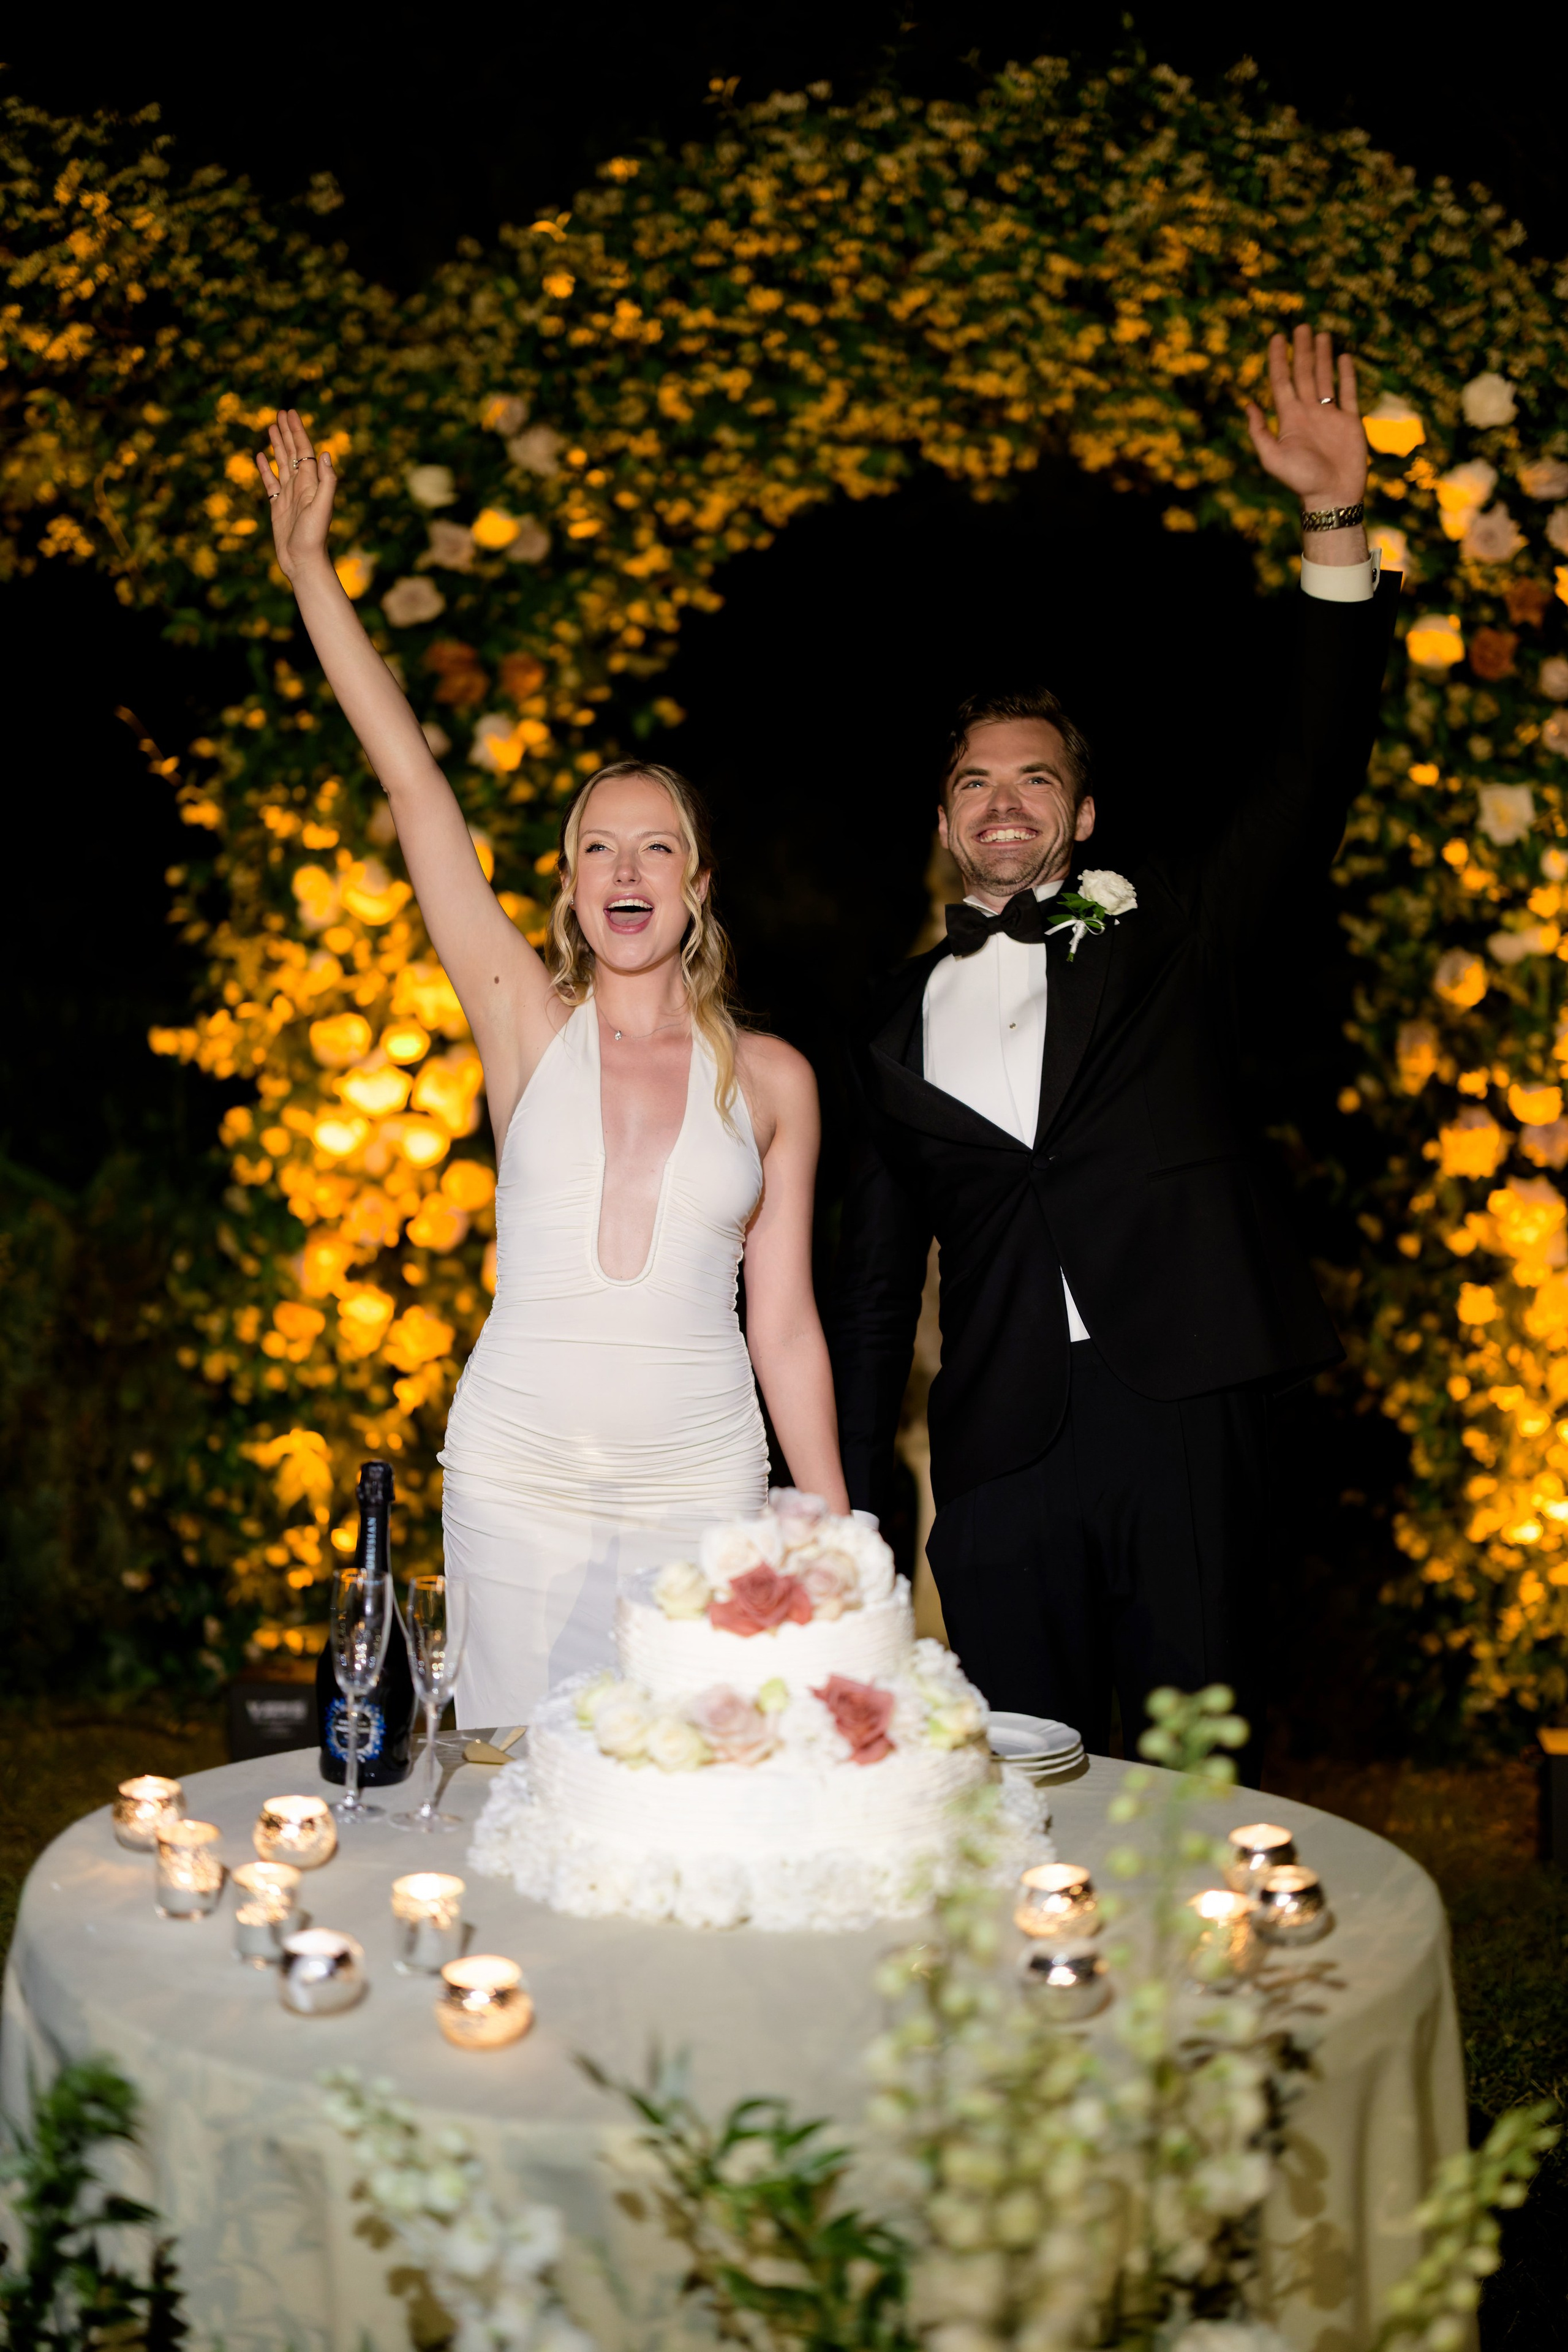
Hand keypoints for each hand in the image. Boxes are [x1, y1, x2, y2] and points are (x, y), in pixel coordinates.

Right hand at [255, 408, 336, 579]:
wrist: (303, 562)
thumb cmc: (314, 538)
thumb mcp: (323, 508)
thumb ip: (327, 481)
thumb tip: (325, 453)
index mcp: (311, 483)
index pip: (304, 450)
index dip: (297, 431)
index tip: (290, 413)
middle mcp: (301, 486)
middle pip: (293, 453)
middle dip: (287, 432)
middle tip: (281, 412)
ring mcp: (289, 496)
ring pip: (282, 463)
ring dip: (277, 445)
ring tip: (271, 427)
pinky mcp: (278, 507)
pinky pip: (270, 482)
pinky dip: (265, 468)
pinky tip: (260, 456)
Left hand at [1245, 326, 1365, 508]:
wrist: (1331, 496)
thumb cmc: (1301, 481)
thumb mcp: (1272, 458)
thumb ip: (1259, 431)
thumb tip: (1247, 404)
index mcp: (1289, 419)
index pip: (1282, 381)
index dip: (1278, 359)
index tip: (1276, 338)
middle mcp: (1308, 413)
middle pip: (1304, 374)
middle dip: (1302, 351)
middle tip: (1301, 326)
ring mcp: (1329, 416)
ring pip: (1325, 378)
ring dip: (1322, 357)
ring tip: (1321, 334)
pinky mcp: (1350, 421)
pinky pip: (1349, 393)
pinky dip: (1347, 375)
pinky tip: (1344, 358)